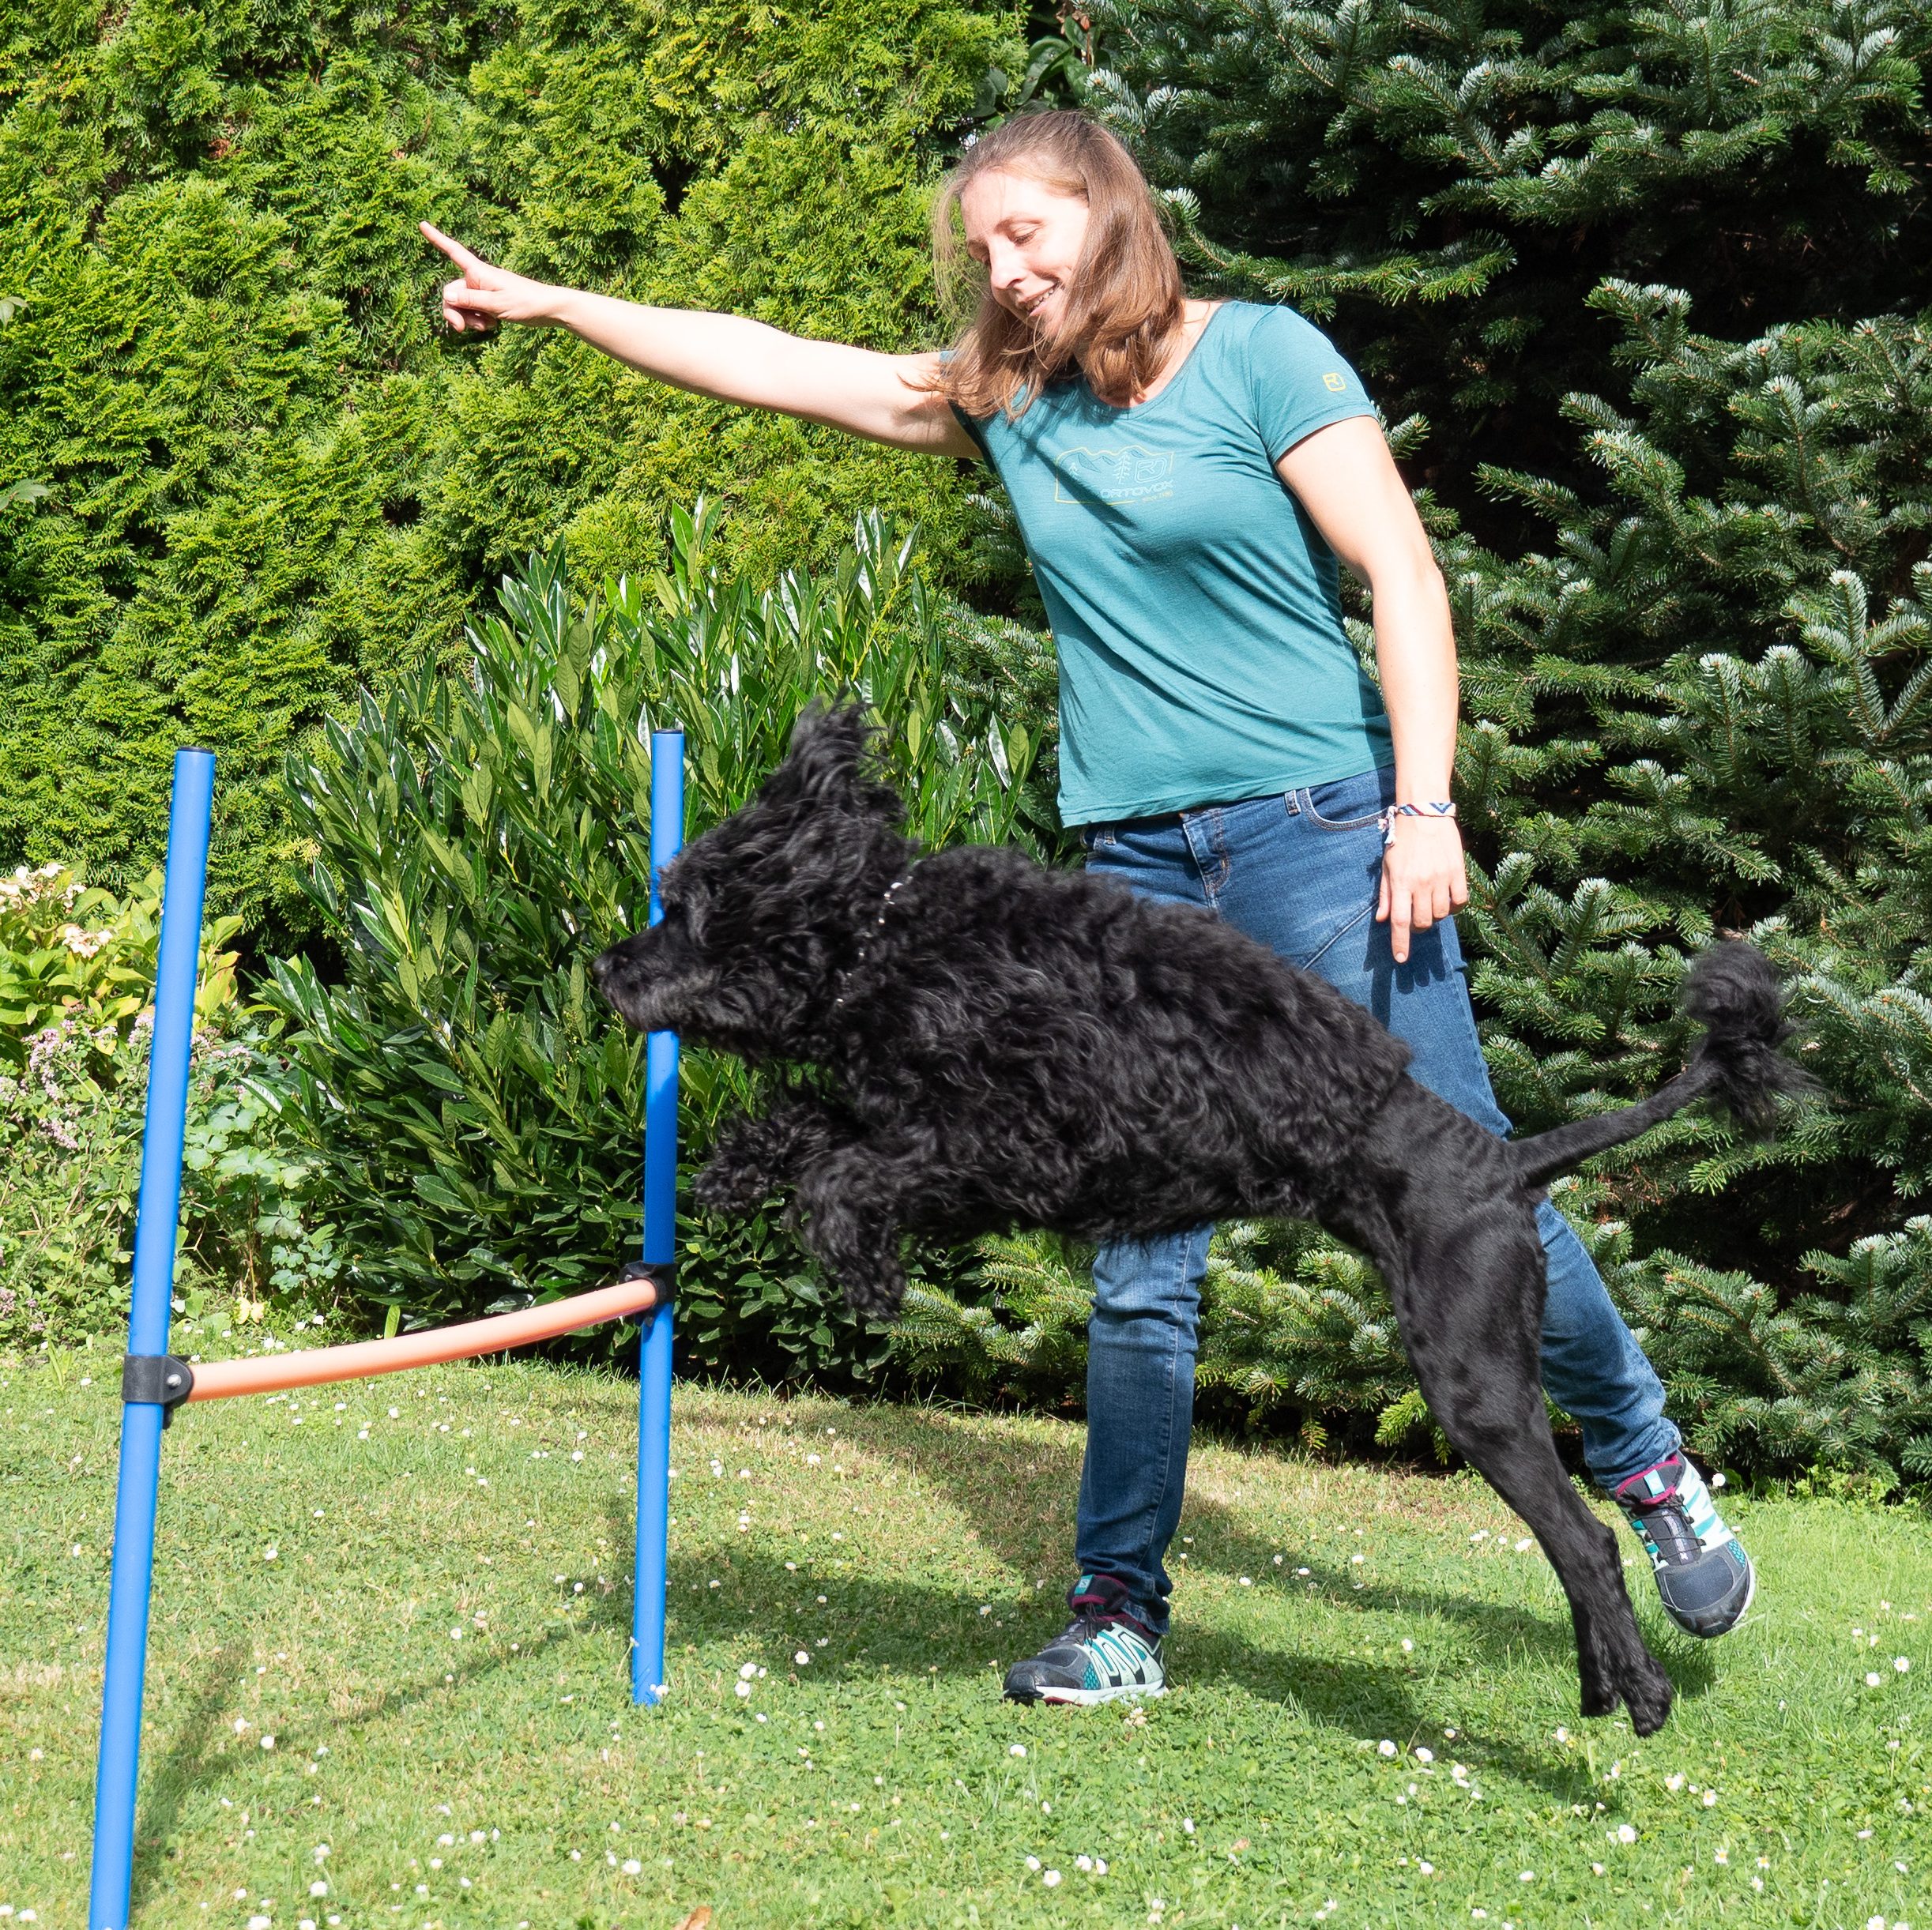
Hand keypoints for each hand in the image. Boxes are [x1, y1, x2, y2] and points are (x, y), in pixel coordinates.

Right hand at [419, 222, 559, 332]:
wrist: (548, 310)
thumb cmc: (526, 302)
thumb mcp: (497, 303)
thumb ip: (471, 301)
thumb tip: (446, 296)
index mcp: (478, 272)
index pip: (453, 251)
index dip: (437, 238)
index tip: (421, 224)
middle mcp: (477, 279)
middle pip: (451, 294)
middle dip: (454, 313)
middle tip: (461, 330)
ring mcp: (483, 292)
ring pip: (461, 306)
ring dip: (469, 320)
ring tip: (487, 326)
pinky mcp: (489, 303)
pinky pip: (473, 313)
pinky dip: (479, 321)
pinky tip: (494, 324)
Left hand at [1376, 814, 1468, 964]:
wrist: (1425, 813)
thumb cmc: (1403, 840)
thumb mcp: (1388, 866)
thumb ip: (1386, 895)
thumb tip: (1383, 920)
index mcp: (1401, 883)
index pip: (1400, 921)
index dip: (1400, 943)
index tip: (1401, 959)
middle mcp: (1422, 883)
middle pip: (1422, 922)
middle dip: (1418, 927)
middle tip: (1415, 917)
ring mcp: (1442, 878)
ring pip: (1441, 914)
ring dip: (1435, 916)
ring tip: (1430, 903)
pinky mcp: (1459, 871)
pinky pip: (1461, 901)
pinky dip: (1455, 906)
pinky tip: (1448, 899)